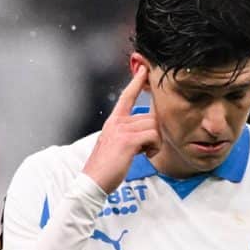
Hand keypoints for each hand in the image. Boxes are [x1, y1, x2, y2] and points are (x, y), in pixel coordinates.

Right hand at [80, 63, 161, 193]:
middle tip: (147, 148)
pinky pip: (153, 136)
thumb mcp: (115, 145)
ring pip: (153, 126)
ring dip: (156, 142)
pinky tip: (146, 155)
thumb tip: (147, 133)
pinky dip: (154, 147)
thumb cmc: (106, 167)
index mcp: (113, 121)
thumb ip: (129, 134)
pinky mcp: (128, 140)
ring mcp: (121, 130)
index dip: (136, 81)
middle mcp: (117, 122)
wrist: (93, 181)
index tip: (143, 68)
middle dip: (155, 133)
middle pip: (150, 116)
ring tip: (145, 153)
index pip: (126, 96)